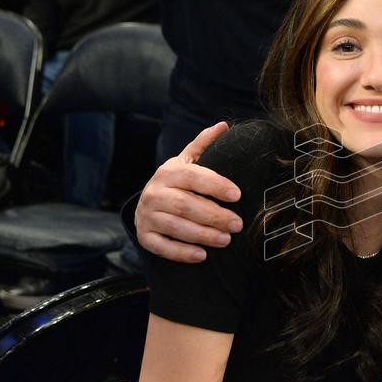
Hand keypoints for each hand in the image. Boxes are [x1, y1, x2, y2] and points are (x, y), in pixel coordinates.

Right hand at [135, 122, 242, 262]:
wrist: (147, 204)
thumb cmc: (176, 183)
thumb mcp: (187, 161)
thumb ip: (204, 145)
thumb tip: (224, 126)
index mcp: (168, 172)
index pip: (193, 176)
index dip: (215, 185)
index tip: (237, 195)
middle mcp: (154, 193)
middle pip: (185, 204)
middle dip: (214, 216)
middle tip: (238, 224)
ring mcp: (147, 215)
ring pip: (175, 226)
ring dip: (203, 235)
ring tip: (226, 240)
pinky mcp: (144, 236)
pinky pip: (162, 247)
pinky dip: (182, 252)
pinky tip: (202, 255)